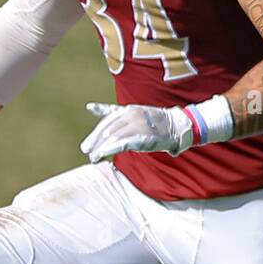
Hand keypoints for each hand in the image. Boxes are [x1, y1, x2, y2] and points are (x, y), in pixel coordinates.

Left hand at [79, 103, 195, 162]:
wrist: (177, 126)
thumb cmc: (153, 121)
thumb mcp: (131, 113)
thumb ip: (110, 111)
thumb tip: (89, 106)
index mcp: (127, 110)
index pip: (106, 123)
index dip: (95, 135)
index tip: (85, 147)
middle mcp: (132, 114)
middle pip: (108, 129)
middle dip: (96, 142)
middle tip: (86, 152)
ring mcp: (138, 124)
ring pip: (114, 136)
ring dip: (102, 148)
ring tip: (94, 157)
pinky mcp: (144, 135)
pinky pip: (124, 142)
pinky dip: (112, 147)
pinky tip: (104, 153)